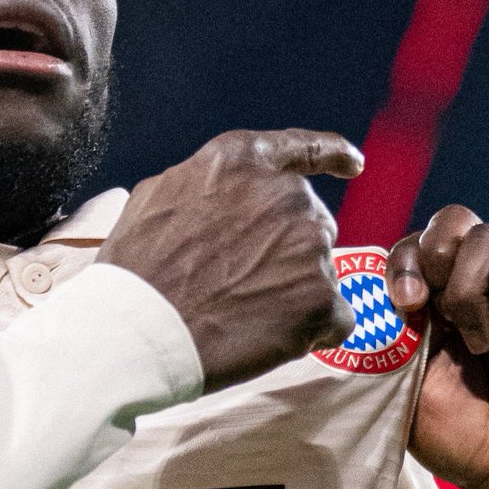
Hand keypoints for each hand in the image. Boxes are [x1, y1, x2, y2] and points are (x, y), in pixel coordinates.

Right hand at [98, 128, 362, 393]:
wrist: (137, 329)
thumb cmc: (135, 271)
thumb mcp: (155, 198)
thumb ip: (204, 185)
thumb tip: (225, 195)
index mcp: (240, 163)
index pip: (302, 148)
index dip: (332, 155)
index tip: (353, 163)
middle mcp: (284, 195)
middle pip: (309, 223)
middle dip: (285, 251)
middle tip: (238, 284)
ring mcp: (308, 246)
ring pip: (317, 273)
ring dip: (290, 293)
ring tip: (239, 315)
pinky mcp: (321, 299)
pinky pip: (333, 319)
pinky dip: (307, 332)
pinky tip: (265, 339)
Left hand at [386, 206, 488, 488]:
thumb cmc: (454, 432)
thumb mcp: (396, 383)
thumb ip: (377, 338)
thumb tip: (350, 296)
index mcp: (435, 298)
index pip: (414, 243)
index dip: (403, 261)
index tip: (404, 303)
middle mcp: (478, 284)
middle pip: (452, 221)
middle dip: (433, 260)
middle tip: (435, 313)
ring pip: (488, 239)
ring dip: (470, 295)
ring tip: (479, 344)